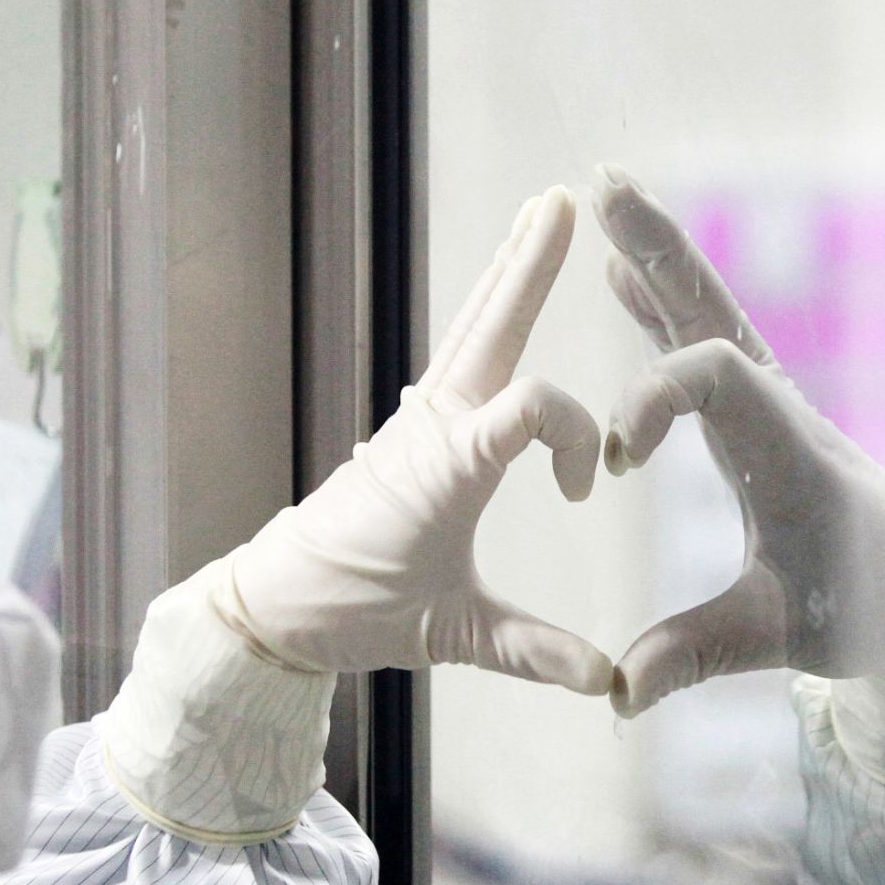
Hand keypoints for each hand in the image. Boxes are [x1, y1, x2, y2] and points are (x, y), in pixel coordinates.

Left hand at [223, 187, 612, 694]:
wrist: (276, 605)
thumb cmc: (355, 611)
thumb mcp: (449, 635)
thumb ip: (534, 652)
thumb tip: (609, 684)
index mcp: (447, 463)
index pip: (532, 408)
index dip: (574, 438)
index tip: (584, 495)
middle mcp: (434, 425)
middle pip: (490, 323)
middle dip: (528, 264)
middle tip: (560, 200)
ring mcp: (420, 419)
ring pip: (473, 329)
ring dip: (508, 275)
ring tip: (539, 217)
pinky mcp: (413, 430)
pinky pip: (460, 358)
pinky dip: (489, 318)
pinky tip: (501, 302)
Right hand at [593, 165, 884, 719]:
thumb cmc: (861, 612)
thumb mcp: (779, 639)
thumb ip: (695, 657)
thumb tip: (618, 693)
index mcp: (789, 455)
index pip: (717, 379)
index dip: (654, 400)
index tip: (614, 464)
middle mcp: (782, 413)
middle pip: (715, 311)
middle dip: (659, 250)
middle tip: (603, 186)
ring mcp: (771, 408)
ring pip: (709, 316)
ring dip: (656, 260)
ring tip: (604, 198)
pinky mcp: (760, 418)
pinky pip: (705, 347)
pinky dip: (662, 308)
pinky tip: (622, 277)